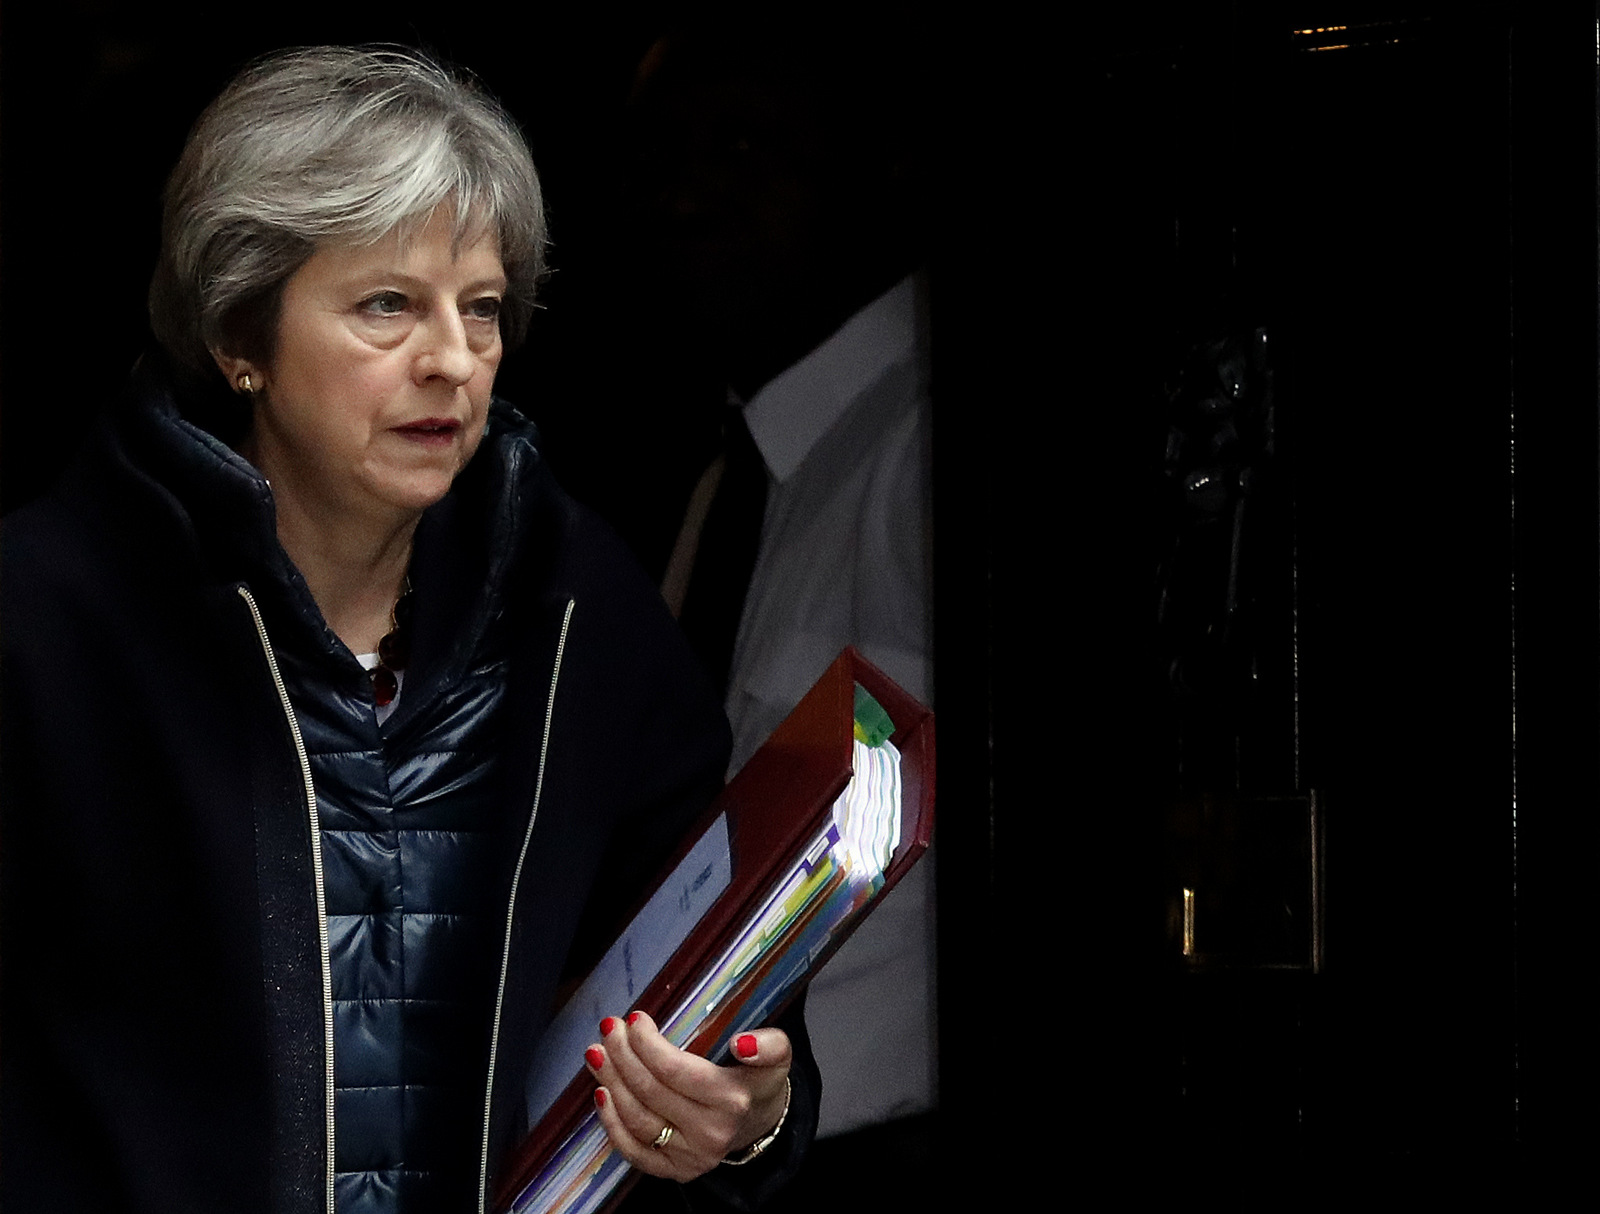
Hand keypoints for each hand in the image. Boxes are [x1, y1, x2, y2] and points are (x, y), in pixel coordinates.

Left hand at [584, 1011, 791, 1180]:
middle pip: (650, 1091)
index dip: (647, 1044)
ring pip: (637, 1119)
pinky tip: (601, 1093)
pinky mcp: (675, 1172)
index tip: (634, 1018)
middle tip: (609, 1028)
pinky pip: (634, 1151)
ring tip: (598, 1053)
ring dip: (611, 1082)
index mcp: (732, 1100)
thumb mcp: (777, 1053)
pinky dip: (611, 1123)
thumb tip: (741, 1043)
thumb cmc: (757, 1079)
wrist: (760, 1124)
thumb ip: (769, 1044)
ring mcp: (691, 1157)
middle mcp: (710, 1133)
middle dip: (622, 1055)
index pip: (675, 1070)